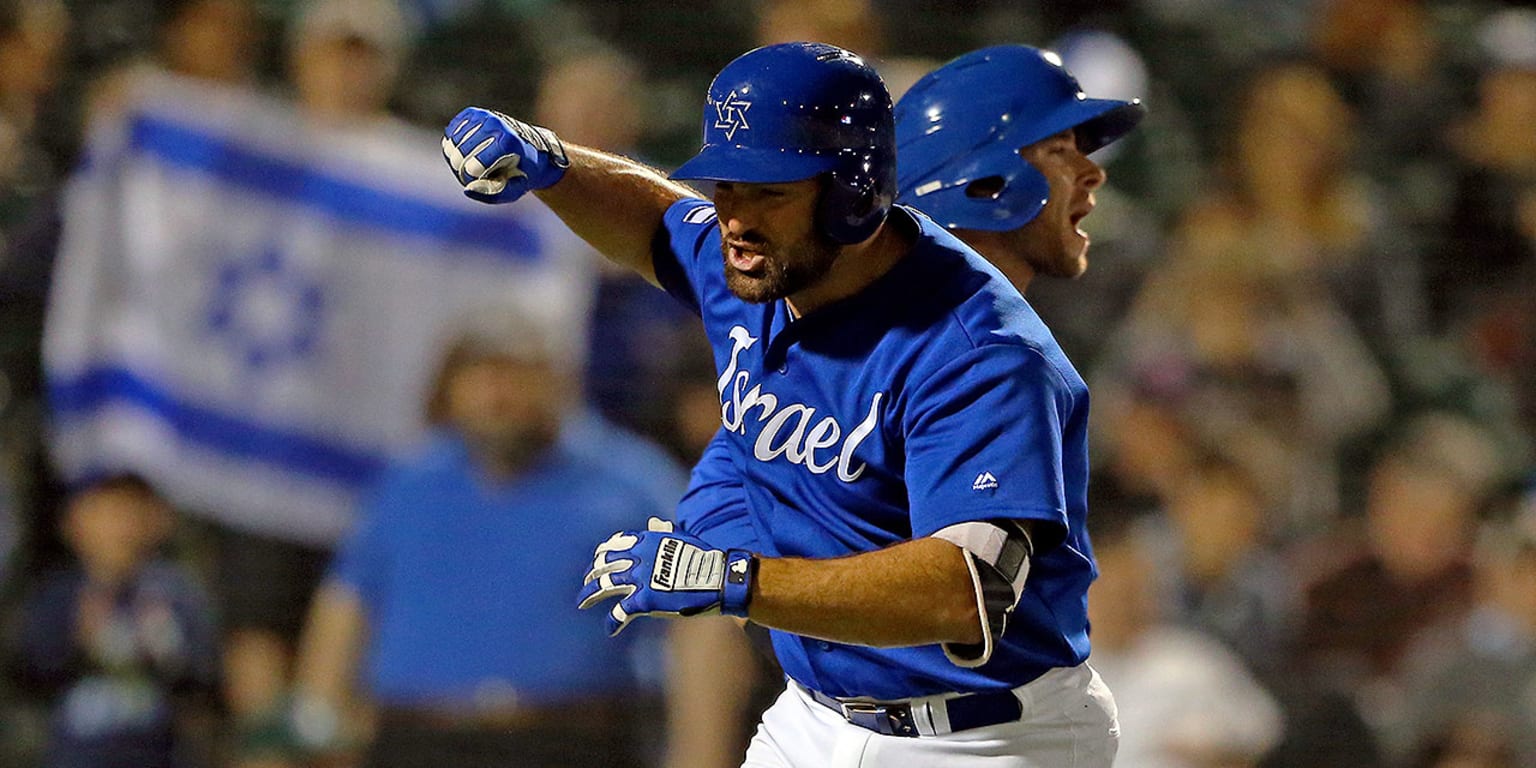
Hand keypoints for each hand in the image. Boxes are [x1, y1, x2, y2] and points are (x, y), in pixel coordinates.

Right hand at [441, 107, 568, 202]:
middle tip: (478, 173)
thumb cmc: (521, 172)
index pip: (475, 165)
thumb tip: (467, 190)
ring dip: (457, 160)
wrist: (531, 148)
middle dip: (463, 170)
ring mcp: (482, 116)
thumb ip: (492, 194)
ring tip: (474, 164)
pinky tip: (466, 153)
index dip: (472, 178)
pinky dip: (453, 148)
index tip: (482, 179)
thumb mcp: (514, 190)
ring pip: (452, 145)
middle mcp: (494, 123)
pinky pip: (450, 135)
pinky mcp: (471, 114)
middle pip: (460, 155)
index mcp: (509, 141)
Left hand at [578, 518, 756, 635]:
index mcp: (647, 539)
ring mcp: (639, 579)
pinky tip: (610, 630)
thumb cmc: (704, 558)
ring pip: (604, 585)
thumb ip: (663, 532)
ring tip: (582, 602)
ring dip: (589, 594)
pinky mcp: (643, 600)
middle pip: (604, 564)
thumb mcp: (681, 539)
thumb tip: (652, 521)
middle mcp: (638, 557)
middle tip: (585, 583)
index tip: (598, 561)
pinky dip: (612, 622)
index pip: (614, 544)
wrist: (718, 579)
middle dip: (591, 574)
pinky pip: (620, 612)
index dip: (602, 554)